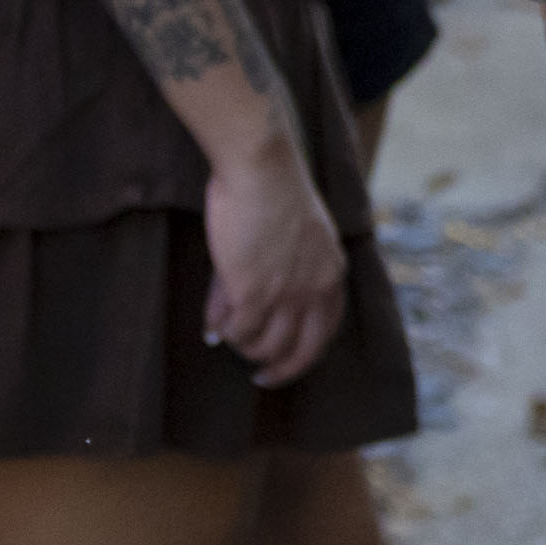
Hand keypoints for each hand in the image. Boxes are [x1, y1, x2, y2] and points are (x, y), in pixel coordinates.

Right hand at [200, 142, 348, 384]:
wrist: (260, 167)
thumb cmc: (273, 189)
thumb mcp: (294, 236)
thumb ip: (280, 274)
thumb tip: (254, 306)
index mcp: (331, 272)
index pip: (326, 330)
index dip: (306, 353)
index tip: (288, 364)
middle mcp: (314, 289)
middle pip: (301, 351)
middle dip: (280, 369)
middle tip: (260, 376)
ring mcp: (284, 294)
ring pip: (265, 345)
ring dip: (246, 347)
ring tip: (232, 337)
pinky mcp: (252, 293)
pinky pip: (237, 330)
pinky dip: (224, 331)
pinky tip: (213, 327)